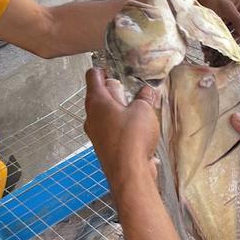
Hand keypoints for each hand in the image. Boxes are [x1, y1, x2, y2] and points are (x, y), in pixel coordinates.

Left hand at [84, 69, 159, 190]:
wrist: (130, 173)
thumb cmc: (133, 138)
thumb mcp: (144, 110)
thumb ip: (145, 97)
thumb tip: (147, 90)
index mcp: (97, 101)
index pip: (93, 75)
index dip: (103, 68)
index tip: (115, 66)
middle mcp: (92, 116)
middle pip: (100, 95)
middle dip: (115, 89)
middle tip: (132, 87)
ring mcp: (97, 133)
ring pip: (106, 114)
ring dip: (120, 109)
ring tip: (139, 108)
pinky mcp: (105, 147)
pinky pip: (113, 130)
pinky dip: (123, 126)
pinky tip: (139, 129)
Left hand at [171, 0, 239, 41]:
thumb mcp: (226, 7)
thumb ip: (237, 20)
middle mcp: (238, 11)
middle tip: (236, 39)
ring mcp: (229, 19)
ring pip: (236, 33)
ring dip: (233, 38)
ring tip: (226, 40)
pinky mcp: (221, 25)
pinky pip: (226, 34)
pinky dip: (224, 38)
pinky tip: (220, 42)